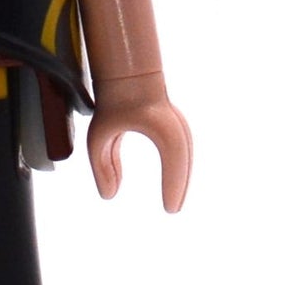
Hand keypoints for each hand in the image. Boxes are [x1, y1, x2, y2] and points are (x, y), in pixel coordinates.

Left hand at [87, 74, 191, 211]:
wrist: (129, 75)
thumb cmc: (110, 104)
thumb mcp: (98, 136)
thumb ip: (101, 167)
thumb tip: (108, 197)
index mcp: (158, 121)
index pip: (174, 157)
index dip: (174, 184)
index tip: (170, 207)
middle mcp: (174, 122)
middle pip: (184, 158)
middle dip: (180, 185)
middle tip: (172, 210)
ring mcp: (177, 122)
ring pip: (185, 155)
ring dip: (181, 178)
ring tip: (173, 201)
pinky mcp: (176, 125)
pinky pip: (182, 151)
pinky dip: (179, 169)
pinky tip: (174, 185)